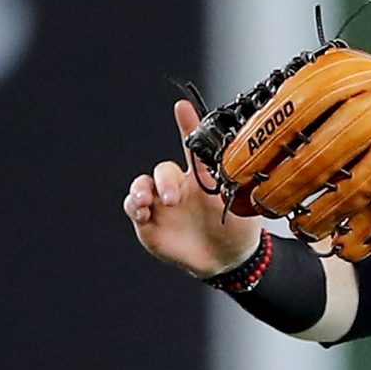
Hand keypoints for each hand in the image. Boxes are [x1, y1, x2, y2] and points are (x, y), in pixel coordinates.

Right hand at [123, 99, 263, 277]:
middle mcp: (178, 187)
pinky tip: (141, 211)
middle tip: (173, 199)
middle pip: (163, 170)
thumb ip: (229, 183)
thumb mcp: (238, 204)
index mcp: (200, 178)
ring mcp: (161, 204)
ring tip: (145, 202)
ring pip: (141, 186)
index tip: (183, 108)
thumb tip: (232, 159)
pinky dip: (133, 206)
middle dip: (164, 181)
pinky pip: (133, 208)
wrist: (228, 261)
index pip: (191, 147)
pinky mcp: (149, 223)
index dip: (186, 125)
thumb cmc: (236, 230)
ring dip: (139, 190)